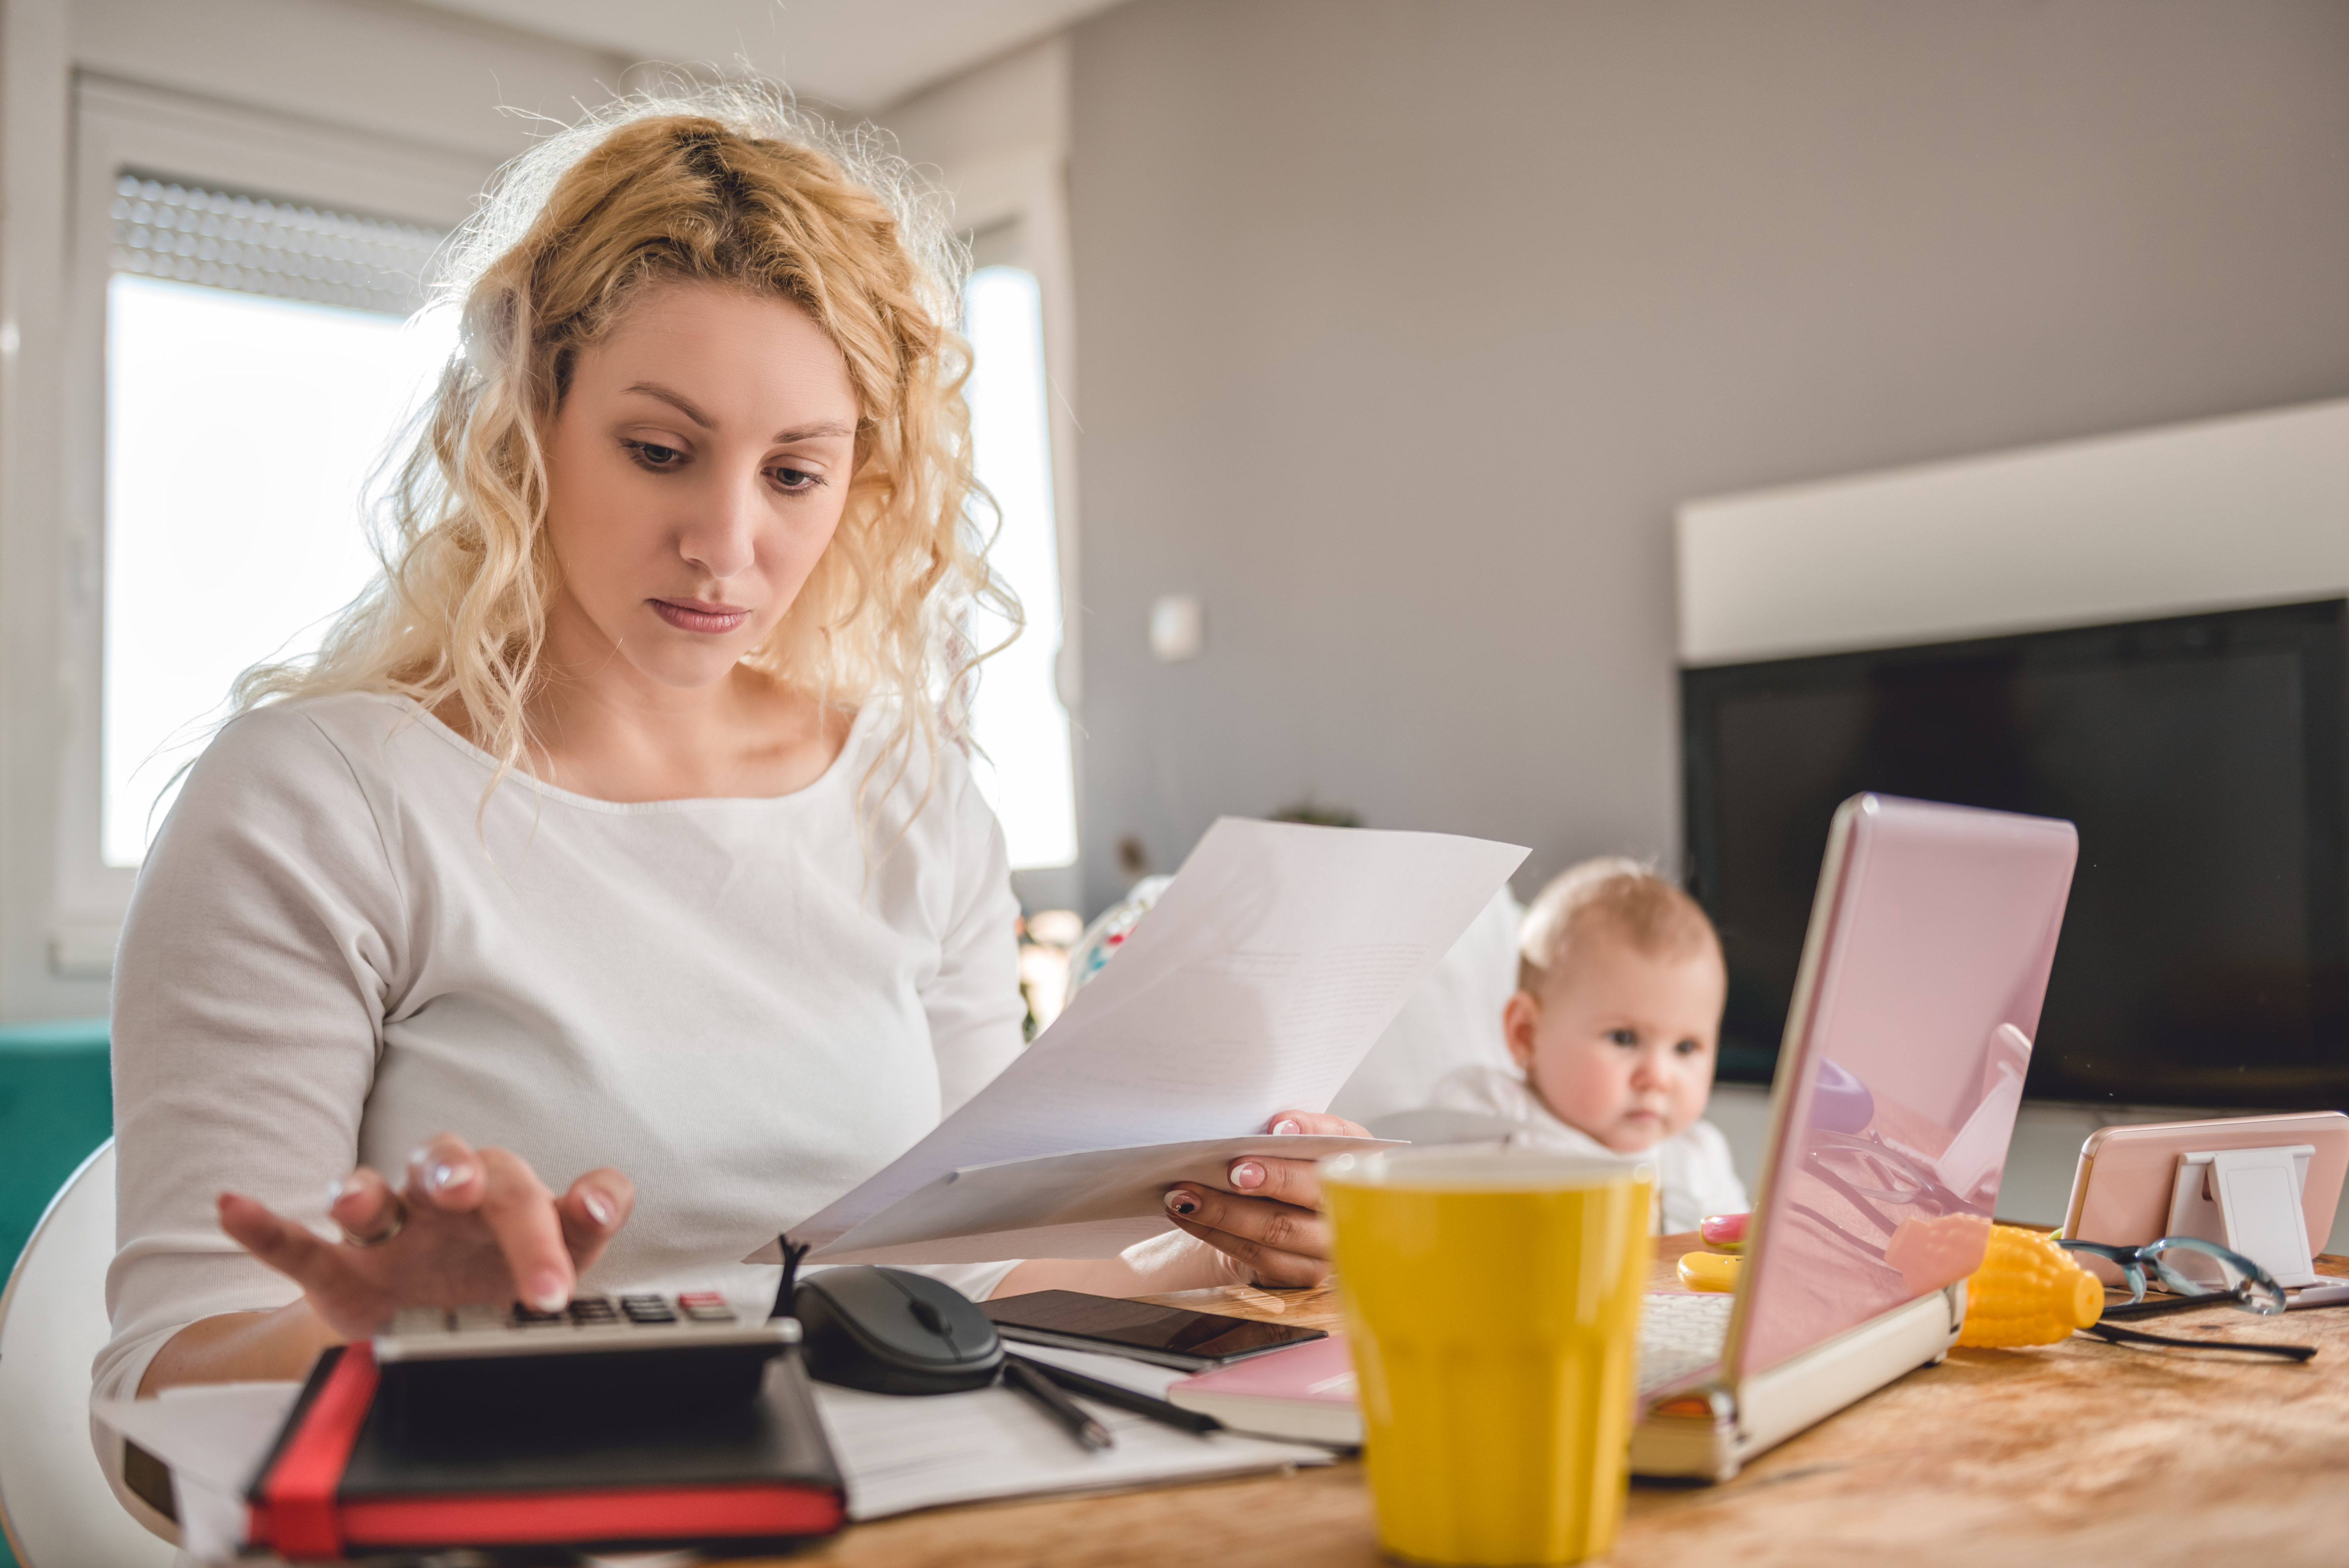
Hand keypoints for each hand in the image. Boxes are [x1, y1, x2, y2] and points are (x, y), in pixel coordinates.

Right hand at [216, 1133, 634, 1339]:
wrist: (445, 1330)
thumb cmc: (506, 1278)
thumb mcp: (560, 1262)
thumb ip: (584, 1229)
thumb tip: (603, 1200)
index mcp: (510, 1199)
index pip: (541, 1187)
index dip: (568, 1201)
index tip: (594, 1222)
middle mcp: (449, 1201)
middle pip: (453, 1166)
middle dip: (459, 1172)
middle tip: (467, 1192)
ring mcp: (393, 1233)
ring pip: (374, 1194)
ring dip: (363, 1192)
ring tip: (356, 1204)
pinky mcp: (340, 1268)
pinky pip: (297, 1244)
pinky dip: (263, 1227)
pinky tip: (234, 1207)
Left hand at [1161, 1111, 1365, 1288]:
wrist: (1273, 1219)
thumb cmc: (1281, 1169)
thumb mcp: (1290, 1144)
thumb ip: (1288, 1130)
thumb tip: (1274, 1125)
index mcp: (1356, 1159)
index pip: (1342, 1138)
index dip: (1313, 1131)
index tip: (1276, 1125)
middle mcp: (1352, 1205)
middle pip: (1313, 1191)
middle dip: (1269, 1178)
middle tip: (1228, 1169)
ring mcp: (1329, 1246)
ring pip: (1278, 1229)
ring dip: (1224, 1211)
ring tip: (1184, 1194)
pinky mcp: (1301, 1274)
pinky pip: (1257, 1256)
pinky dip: (1217, 1235)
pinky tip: (1187, 1217)